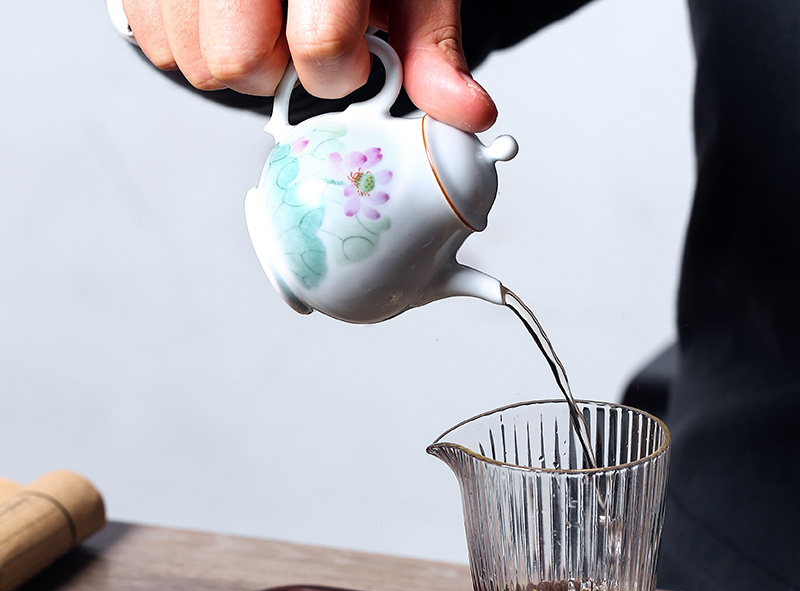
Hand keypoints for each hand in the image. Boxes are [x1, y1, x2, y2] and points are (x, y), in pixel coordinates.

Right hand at [121, 0, 496, 130]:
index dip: (342, 66)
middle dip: (276, 70)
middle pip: (237, 62)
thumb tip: (468, 115)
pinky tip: (223, 12)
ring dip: (235, 61)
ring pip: (193, 61)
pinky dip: (191, 43)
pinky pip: (155, 42)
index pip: (320, 47)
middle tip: (296, 33)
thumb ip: (429, 44)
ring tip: (262, 17)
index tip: (353, 49)